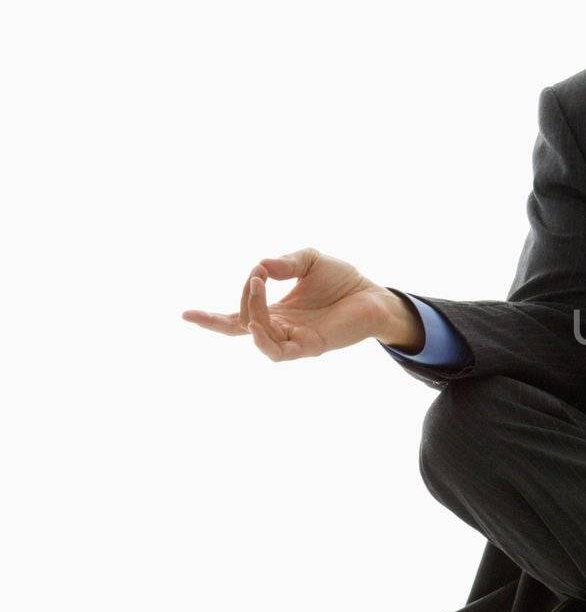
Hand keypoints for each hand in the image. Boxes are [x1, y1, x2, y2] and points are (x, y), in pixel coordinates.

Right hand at [181, 248, 404, 360]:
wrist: (375, 295)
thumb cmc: (343, 280)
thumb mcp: (309, 260)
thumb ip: (284, 263)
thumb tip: (259, 267)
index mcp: (276, 311)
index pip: (237, 318)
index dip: (211, 319)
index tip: (185, 314)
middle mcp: (281, 327)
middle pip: (240, 329)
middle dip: (221, 317)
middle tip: (244, 285)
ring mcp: (294, 339)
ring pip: (258, 334)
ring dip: (252, 310)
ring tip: (257, 285)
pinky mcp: (310, 347)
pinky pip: (279, 350)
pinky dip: (264, 338)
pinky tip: (258, 321)